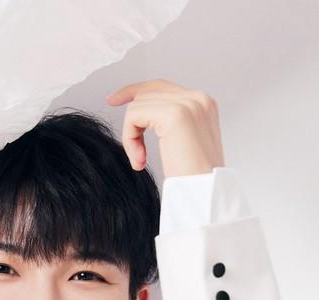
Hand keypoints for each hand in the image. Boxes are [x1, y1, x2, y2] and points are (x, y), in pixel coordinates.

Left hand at [105, 78, 224, 177]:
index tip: (114, 100)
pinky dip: (130, 139)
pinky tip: (140, 160)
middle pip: (148, 91)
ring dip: (132, 136)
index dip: (136, 91)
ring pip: (138, 105)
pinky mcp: (174, 114)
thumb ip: (170, 125)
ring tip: (141, 160)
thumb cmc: (194, 179)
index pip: (162, 87)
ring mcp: (188, 104)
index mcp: (203, 104)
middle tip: (124, 136)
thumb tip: (144, 116)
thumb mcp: (183, 145)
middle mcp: (198, 99)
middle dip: (131, 117)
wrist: (205, 193)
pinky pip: (134, 116)